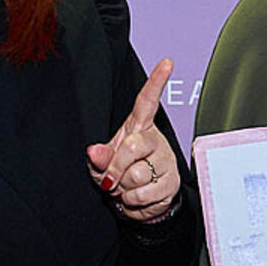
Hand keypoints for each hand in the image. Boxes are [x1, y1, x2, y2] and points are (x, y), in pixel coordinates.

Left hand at [87, 58, 180, 221]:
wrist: (137, 201)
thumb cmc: (119, 172)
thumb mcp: (101, 164)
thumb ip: (98, 157)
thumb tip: (94, 152)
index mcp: (137, 128)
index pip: (147, 101)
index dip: (156, 82)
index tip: (166, 63)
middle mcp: (154, 140)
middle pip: (133, 146)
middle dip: (116, 168)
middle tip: (111, 180)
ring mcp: (166, 161)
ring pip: (138, 175)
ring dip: (124, 188)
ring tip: (126, 187)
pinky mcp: (172, 182)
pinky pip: (146, 194)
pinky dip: (133, 202)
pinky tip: (136, 197)